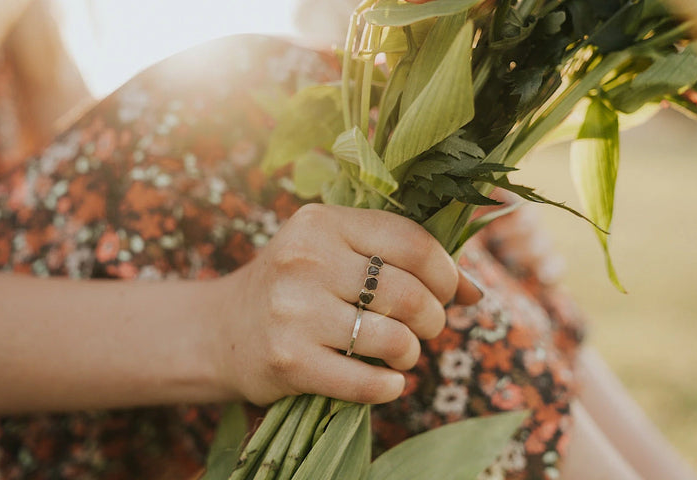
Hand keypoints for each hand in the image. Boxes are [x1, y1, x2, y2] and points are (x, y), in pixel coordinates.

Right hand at [210, 204, 481, 405]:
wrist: (222, 330)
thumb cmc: (295, 287)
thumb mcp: (336, 255)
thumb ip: (400, 261)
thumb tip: (474, 293)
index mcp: (322, 223)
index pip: (411, 242)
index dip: (445, 273)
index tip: (448, 292)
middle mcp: (305, 260)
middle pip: (409, 292)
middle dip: (433, 318)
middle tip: (425, 327)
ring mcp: (293, 311)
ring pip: (393, 338)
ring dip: (412, 353)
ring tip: (403, 353)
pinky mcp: (289, 360)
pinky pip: (366, 381)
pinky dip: (390, 387)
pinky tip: (389, 382)